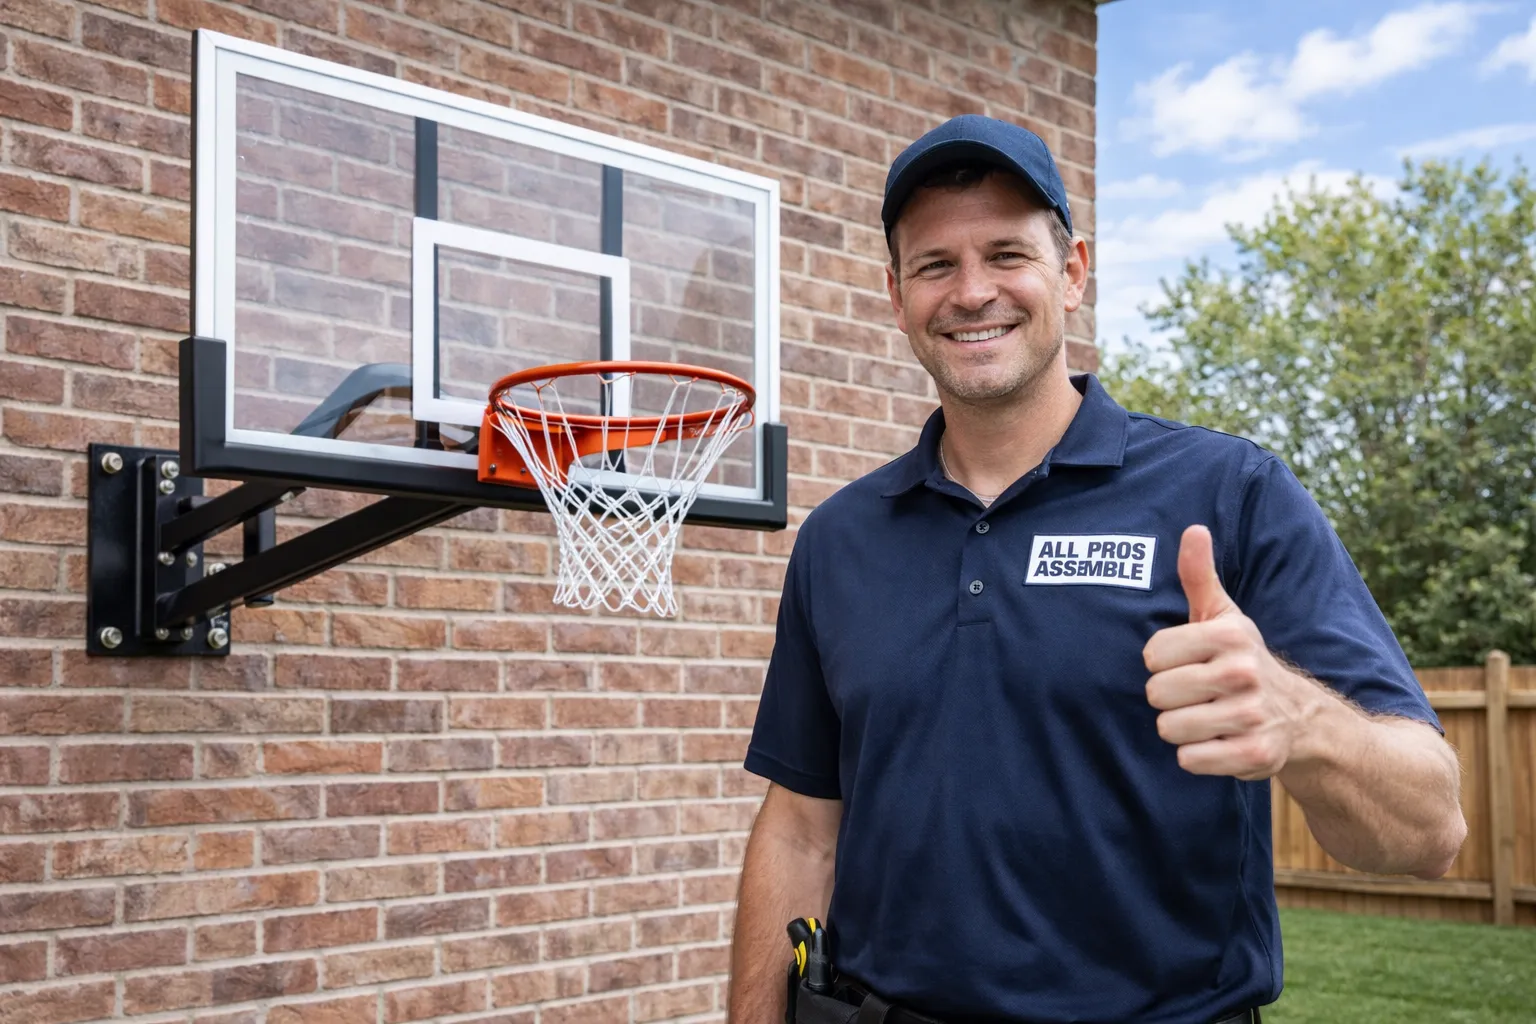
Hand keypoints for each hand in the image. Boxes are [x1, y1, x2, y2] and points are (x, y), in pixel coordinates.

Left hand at [1142, 525, 1318, 779]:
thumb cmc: (1241, 659)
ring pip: (1169, 729)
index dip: (1162, 663)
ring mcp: (1250, 716)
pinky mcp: (1253, 755)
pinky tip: (1217, 742)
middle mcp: (1242, 673)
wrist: (1301, 717)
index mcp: (1229, 636)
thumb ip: (1199, 575)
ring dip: (1181, 728)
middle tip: (1195, 694)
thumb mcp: (1223, 615)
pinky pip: (1190, 759)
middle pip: (1157, 694)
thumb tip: (1193, 528)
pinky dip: (1196, 755)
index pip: (1152, 655)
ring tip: (1206, 717)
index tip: (1185, 663)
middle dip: (1169, 698)